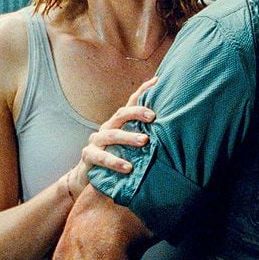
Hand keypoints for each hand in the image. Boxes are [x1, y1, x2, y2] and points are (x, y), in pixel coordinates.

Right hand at [67, 77, 157, 196]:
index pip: (130, 104)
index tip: (157, 81)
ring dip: (128, 138)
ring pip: (112, 135)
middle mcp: (106, 127)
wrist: (89, 178)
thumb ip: (144, 136)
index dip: (142, 91)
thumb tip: (170, 129)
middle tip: (153, 117)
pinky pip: (102, 157)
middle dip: (137, 113)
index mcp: (118, 123)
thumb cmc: (116, 158)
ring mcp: (96, 141)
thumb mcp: (130, 146)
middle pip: (121, 115)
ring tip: (144, 142)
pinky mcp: (88, 155)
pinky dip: (115, 162)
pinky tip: (128, 167)